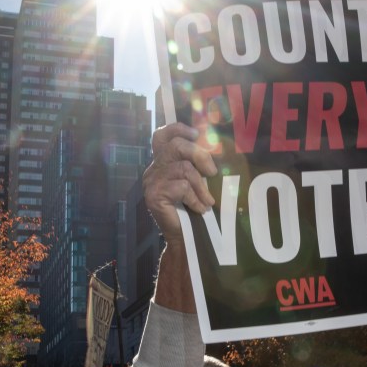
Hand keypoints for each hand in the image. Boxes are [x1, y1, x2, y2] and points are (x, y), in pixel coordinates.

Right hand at [143, 123, 215, 240]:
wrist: (184, 236)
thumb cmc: (193, 207)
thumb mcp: (196, 180)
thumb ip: (197, 163)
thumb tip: (214, 147)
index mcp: (162, 162)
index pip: (162, 135)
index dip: (178, 129)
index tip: (196, 135)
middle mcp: (154, 169)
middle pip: (176, 146)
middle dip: (199, 155)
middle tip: (212, 172)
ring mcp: (152, 182)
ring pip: (183, 168)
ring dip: (201, 186)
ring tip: (208, 200)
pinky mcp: (154, 196)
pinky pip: (182, 187)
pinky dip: (196, 198)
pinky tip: (200, 209)